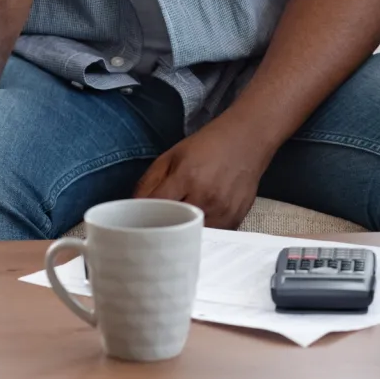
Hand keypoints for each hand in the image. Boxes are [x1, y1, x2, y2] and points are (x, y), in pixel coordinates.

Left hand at [133, 117, 274, 228]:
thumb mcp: (171, 155)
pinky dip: (200, 238)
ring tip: (172, 234)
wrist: (248, 139)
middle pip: (172, 229)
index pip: (155, 208)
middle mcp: (206, 196)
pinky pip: (211, 239)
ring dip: (180, 239)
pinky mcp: (236, 220)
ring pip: (192, 239)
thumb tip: (131, 210)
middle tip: (149, 234)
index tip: (133, 224)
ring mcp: (224, 211)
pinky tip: (195, 230)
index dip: (140, 218)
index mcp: (187, 176)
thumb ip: (148, 182)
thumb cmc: (207, 146)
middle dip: (159, 232)